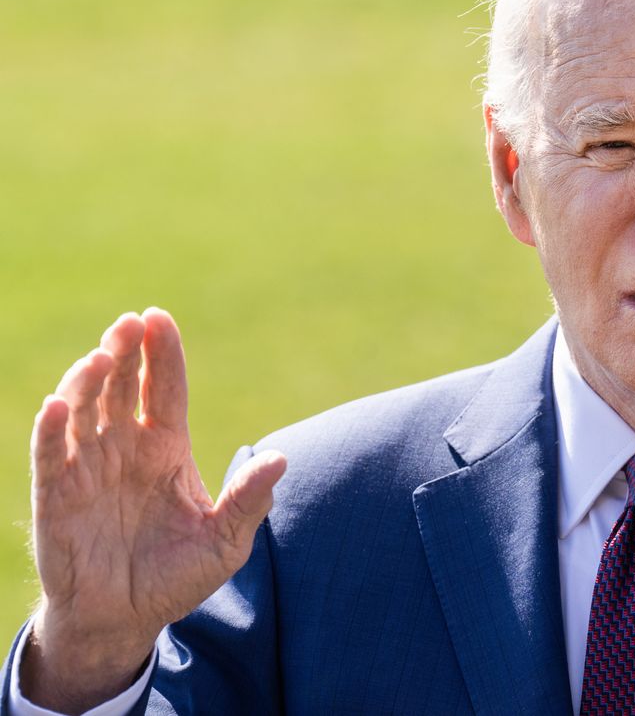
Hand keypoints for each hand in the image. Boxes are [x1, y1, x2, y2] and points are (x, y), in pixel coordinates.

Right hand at [21, 309, 286, 711]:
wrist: (126, 620)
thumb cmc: (177, 576)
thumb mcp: (225, 540)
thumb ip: (248, 500)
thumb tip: (281, 459)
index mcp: (167, 448)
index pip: (165, 389)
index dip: (163, 354)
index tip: (160, 318)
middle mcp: (125, 448)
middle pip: (123, 386)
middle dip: (126, 351)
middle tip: (130, 322)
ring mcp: (89, 468)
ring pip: (84, 410)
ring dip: (88, 381)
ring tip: (101, 355)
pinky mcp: (57, 496)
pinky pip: (50, 455)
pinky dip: (51, 429)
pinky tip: (58, 405)